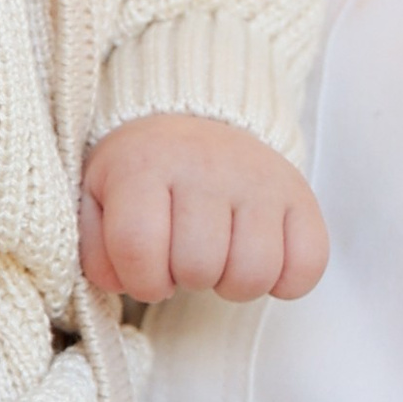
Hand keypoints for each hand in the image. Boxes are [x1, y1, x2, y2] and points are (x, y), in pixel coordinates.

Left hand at [80, 115, 330, 304]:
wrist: (196, 118)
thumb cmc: (142, 172)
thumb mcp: (97, 197)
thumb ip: (95, 247)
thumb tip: (120, 282)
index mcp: (144, 164)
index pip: (137, 248)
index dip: (140, 279)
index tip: (146, 271)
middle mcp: (205, 166)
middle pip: (198, 267)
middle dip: (185, 279)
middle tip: (183, 257)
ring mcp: (258, 178)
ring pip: (252, 274)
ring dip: (232, 284)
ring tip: (219, 258)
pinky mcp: (300, 193)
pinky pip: (307, 264)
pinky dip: (285, 280)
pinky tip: (260, 258)